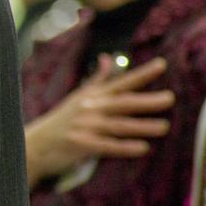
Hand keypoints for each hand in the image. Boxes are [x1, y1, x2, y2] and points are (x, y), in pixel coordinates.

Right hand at [24, 54, 174, 187]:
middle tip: (170, 98)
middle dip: (146, 100)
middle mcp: (90, 108)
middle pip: (122, 103)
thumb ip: (97, 79)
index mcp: (92, 96)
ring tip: (164, 126)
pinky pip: (107, 146)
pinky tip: (142, 148)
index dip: (142, 74)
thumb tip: (107, 58)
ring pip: (118, 125)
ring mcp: (85, 126)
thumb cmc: (61, 120)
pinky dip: (125, 147)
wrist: (36, 143)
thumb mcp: (78, 96)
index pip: (121, 82)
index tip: (162, 65)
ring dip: (142, 126)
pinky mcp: (81, 145)